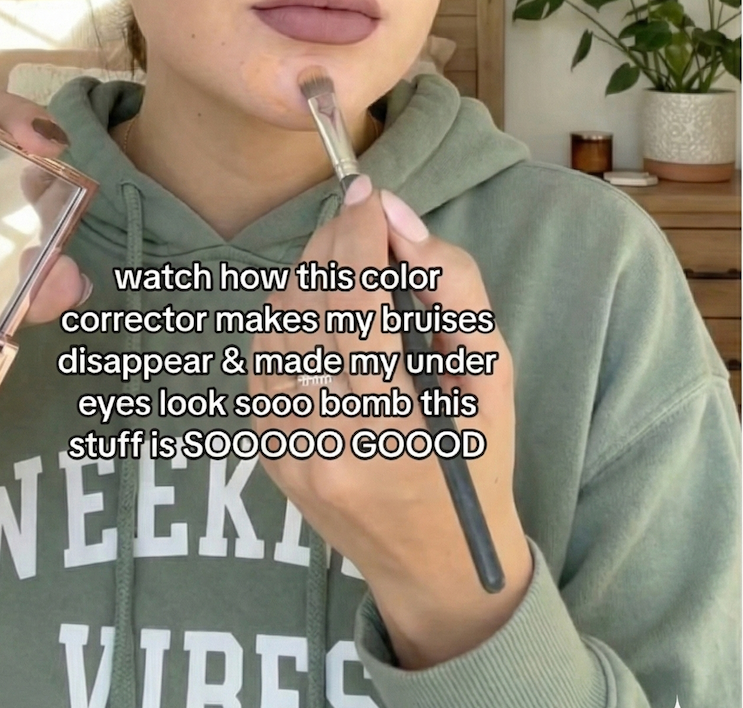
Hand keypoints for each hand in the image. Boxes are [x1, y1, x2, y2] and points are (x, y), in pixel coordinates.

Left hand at [248, 176, 532, 668]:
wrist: (435, 564)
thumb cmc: (475, 460)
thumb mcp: (491, 373)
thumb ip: (452, 287)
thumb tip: (396, 219)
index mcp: (391, 425)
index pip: (353, 305)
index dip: (355, 236)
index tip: (368, 193)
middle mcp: (325, 439)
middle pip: (305, 306)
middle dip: (332, 247)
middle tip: (363, 225)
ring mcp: (286, 449)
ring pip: (276, 325)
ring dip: (310, 282)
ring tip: (351, 275)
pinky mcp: (266, 450)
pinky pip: (265, 359)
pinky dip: (294, 323)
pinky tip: (329, 322)